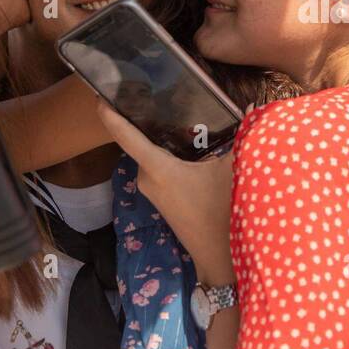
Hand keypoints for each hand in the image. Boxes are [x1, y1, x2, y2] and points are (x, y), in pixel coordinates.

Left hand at [97, 102, 235, 285]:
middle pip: (139, 141)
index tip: (97, 93)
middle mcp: (148, 178)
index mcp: (158, 168)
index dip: (109, 114)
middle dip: (143, 118)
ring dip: (160, 137)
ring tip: (175, 111)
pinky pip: (158, 167)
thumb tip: (251, 109)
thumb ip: (242, 139)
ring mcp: (153, 190)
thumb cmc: (223, 213)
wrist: (219, 257)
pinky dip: (167, 152)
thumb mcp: (234, 171)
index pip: (125, 136)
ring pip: (151, 155)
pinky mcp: (162, 198)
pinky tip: (187, 142)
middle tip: (155, 91)